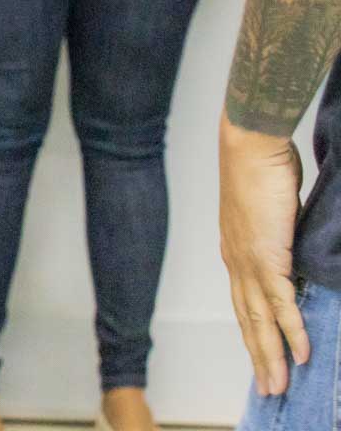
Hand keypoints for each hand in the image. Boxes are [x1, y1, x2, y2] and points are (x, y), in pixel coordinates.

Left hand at [220, 116, 306, 395]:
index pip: (243, 301)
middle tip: (269, 389)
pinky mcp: (266, 255)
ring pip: (259, 319)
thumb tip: (295, 248)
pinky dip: (291, 330)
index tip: (261, 357)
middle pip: (247, 319)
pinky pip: (280, 302)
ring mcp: (248, 260)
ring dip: (272, 355)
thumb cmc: (261, 168)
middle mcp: (236, 260)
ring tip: (280, 385)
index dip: (252, 332)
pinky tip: (300, 353)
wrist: (250, 144)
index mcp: (235, 251)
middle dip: (259, 356)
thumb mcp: (272, 211)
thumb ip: (280, 235)